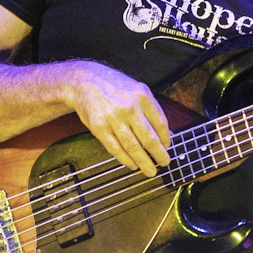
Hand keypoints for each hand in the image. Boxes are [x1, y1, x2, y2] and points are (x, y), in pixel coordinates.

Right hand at [59, 61, 171, 176]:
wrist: (84, 81)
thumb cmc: (114, 86)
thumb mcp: (137, 90)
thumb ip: (151, 110)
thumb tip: (166, 133)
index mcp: (142, 96)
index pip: (160, 123)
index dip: (166, 139)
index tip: (167, 147)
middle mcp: (129, 107)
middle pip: (148, 138)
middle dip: (158, 154)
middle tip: (164, 163)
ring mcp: (113, 118)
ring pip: (133, 146)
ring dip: (143, 162)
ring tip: (150, 170)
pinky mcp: (99, 128)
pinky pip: (115, 148)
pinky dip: (125, 159)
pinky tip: (132, 164)